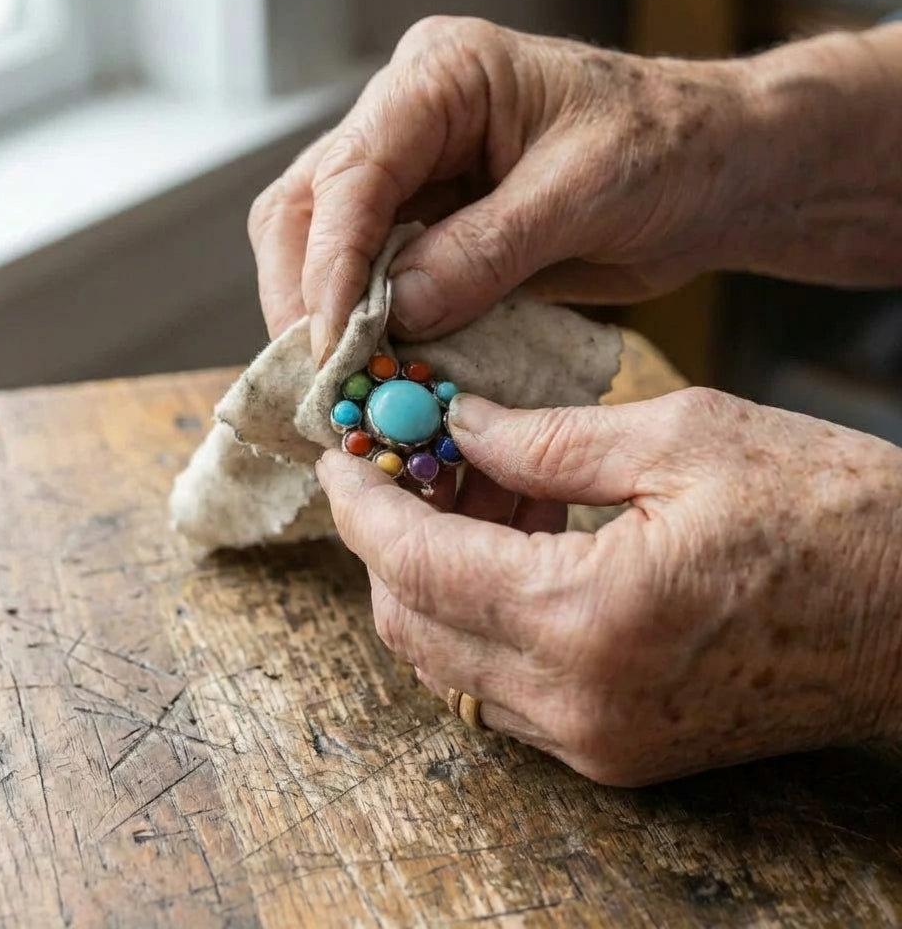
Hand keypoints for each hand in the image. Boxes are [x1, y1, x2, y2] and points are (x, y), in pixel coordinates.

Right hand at [249, 16, 757, 359]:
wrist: (714, 172)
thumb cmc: (669, 150)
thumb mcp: (584, 192)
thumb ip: (487, 250)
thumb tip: (398, 312)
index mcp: (442, 75)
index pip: (353, 169)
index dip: (331, 261)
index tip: (331, 341)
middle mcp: (409, 119)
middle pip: (308, 204)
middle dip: (304, 294)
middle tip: (317, 377)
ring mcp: (415, 175)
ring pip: (323, 244)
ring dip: (323, 317)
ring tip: (339, 383)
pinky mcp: (432, 228)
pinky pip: (372, 279)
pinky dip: (366, 326)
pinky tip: (374, 367)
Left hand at [315, 387, 901, 785]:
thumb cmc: (831, 511)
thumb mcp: (682, 437)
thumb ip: (544, 438)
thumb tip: (457, 426)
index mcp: (590, 616)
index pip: (415, 563)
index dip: (363, 504)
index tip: (341, 456)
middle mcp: (579, 701)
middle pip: (414, 624)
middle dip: (390, 535)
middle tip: (417, 457)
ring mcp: (597, 738)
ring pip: (450, 658)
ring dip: (437, 570)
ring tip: (484, 483)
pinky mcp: (619, 747)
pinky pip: (504, 682)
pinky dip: (484, 610)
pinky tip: (521, 539)